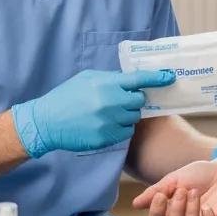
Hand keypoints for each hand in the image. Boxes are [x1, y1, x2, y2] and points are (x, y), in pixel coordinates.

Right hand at [10, 69, 174, 156]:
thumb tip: (130, 80)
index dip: (157, 78)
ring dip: (125, 116)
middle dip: (134, 101)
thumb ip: (110, 78)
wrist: (46, 122)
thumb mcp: (86, 79)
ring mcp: (110, 121)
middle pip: (139, 101)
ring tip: (107, 114)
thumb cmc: (66, 97)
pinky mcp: (106, 138)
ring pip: (133, 118)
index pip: (139, 80)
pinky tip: (104, 125)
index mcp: (107, 84)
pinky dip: (120, 130)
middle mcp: (111, 102)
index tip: (170, 77)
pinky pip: (125, 133)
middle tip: (120, 101)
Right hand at [132, 160, 216, 215]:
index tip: (161, 195)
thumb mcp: (174, 180)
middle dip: (176, 211)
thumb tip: (135, 204)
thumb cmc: (198, 175)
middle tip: (183, 191)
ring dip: (191, 212)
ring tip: (195, 192)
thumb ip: (156, 191)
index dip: (156, 213)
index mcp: (171, 213)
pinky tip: (207, 207)